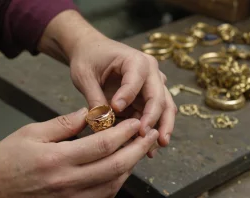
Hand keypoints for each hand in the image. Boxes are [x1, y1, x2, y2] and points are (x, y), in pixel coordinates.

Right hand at [0, 108, 157, 197]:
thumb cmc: (6, 159)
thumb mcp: (32, 133)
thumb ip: (64, 124)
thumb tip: (91, 113)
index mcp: (57, 159)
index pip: (103, 145)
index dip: (125, 132)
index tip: (136, 122)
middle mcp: (68, 183)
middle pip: (115, 166)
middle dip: (137, 149)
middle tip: (150, 135)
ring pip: (113, 184)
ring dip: (131, 166)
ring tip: (139, 149)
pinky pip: (102, 197)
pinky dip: (116, 182)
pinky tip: (121, 169)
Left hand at [70, 37, 176, 155]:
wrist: (92, 51)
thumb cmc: (88, 58)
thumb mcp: (84, 76)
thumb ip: (94, 98)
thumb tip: (102, 122)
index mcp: (135, 60)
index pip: (136, 81)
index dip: (127, 96)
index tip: (115, 109)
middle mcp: (150, 71)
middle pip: (159, 97)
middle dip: (154, 118)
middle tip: (144, 136)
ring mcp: (152, 84)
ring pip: (164, 107)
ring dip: (161, 127)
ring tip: (154, 148)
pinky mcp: (147, 97)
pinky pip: (154, 114)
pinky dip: (152, 129)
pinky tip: (147, 146)